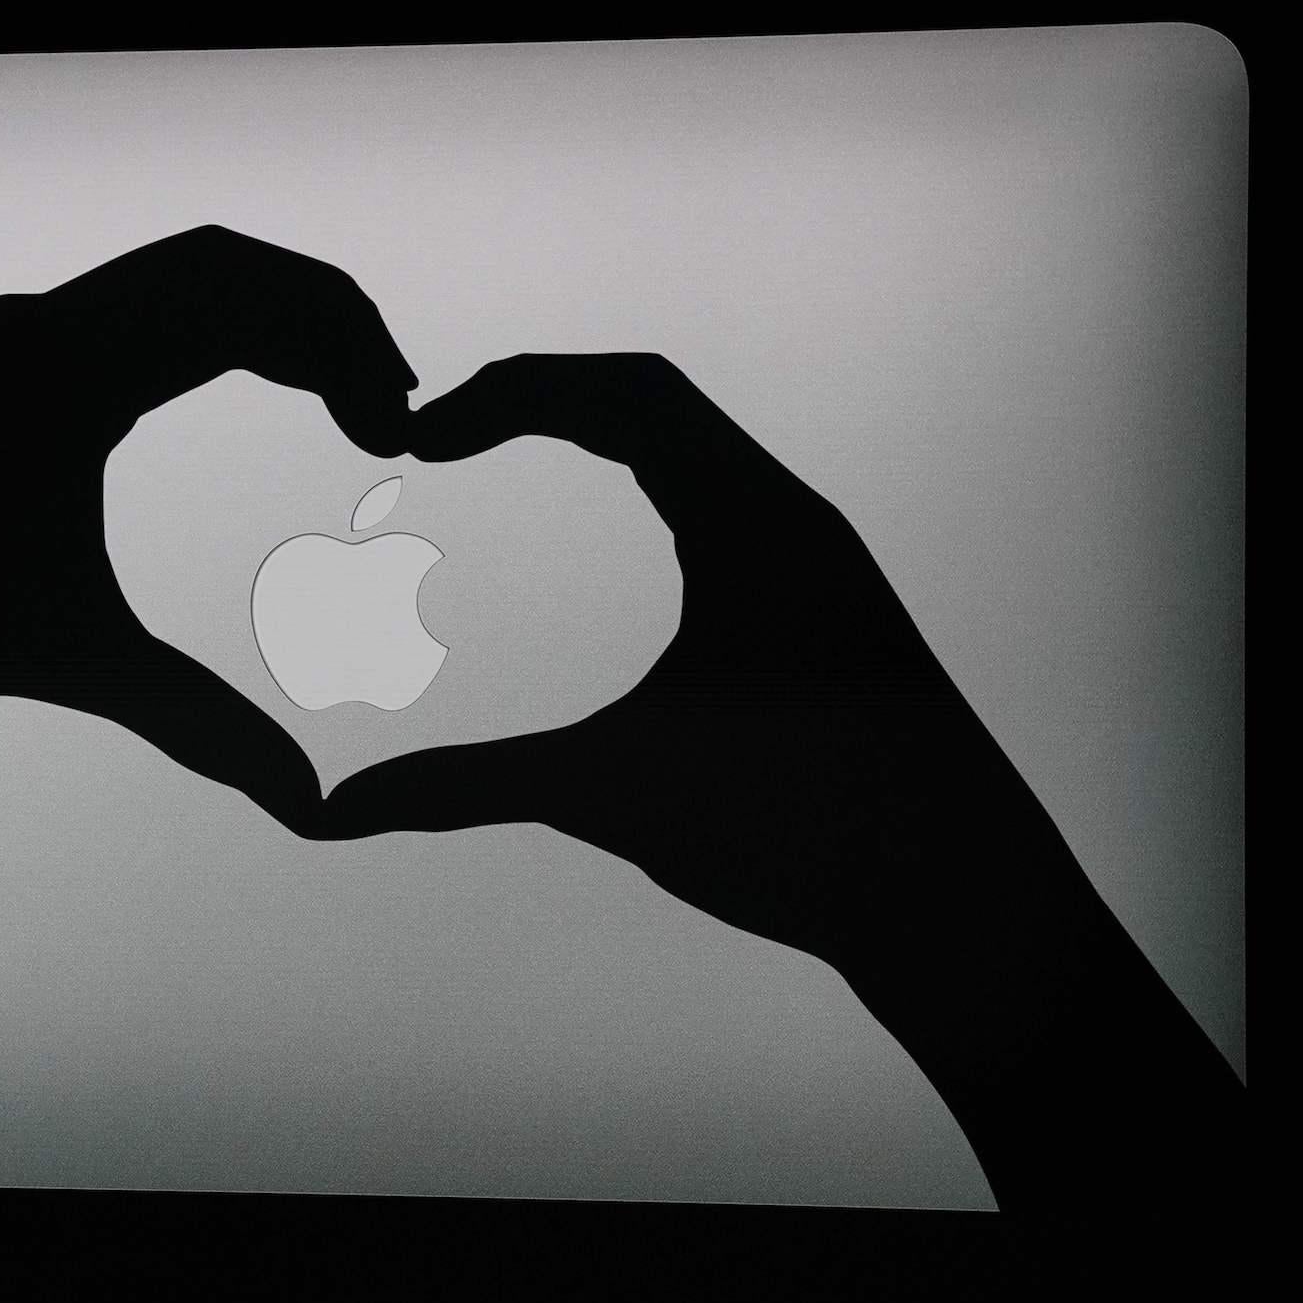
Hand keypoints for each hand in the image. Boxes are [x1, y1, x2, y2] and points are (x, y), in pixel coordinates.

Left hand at [0, 226, 416, 904]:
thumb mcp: (69, 659)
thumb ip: (199, 724)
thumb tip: (305, 807)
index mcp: (80, 365)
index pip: (252, 300)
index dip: (346, 347)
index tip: (393, 428)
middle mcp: (50, 323)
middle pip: (228, 265)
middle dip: (325, 320)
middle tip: (385, 406)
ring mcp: (15, 331)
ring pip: (174, 280)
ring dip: (264, 323)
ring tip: (330, 401)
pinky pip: (127, 307)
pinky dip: (203, 334)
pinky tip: (223, 397)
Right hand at [317, 353, 1010, 975]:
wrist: (967, 908)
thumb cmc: (808, 829)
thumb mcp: (616, 793)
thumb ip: (468, 789)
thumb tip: (334, 815)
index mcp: (754, 520)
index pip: (620, 395)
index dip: (507, 396)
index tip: (417, 436)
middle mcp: (793, 521)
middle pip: (650, 404)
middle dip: (536, 403)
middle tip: (439, 436)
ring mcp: (818, 568)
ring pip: (696, 454)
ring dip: (599, 440)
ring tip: (506, 450)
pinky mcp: (825, 621)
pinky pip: (726, 509)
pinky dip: (649, 494)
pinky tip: (621, 549)